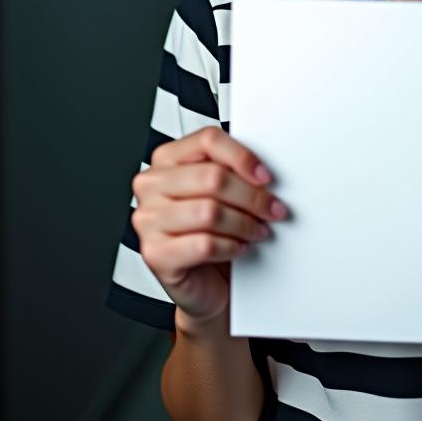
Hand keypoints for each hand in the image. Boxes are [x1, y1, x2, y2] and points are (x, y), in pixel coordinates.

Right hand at [130, 125, 288, 324]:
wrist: (205, 280)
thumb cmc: (215, 230)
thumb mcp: (223, 192)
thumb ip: (234, 172)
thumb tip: (264, 172)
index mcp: (168, 159)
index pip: (208, 140)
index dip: (243, 157)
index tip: (265, 176)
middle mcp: (152, 185)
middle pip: (213, 177)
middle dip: (252, 196)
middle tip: (273, 209)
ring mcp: (147, 219)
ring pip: (210, 212)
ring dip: (245, 223)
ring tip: (259, 230)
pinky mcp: (154, 253)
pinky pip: (204, 244)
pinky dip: (231, 247)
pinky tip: (240, 247)